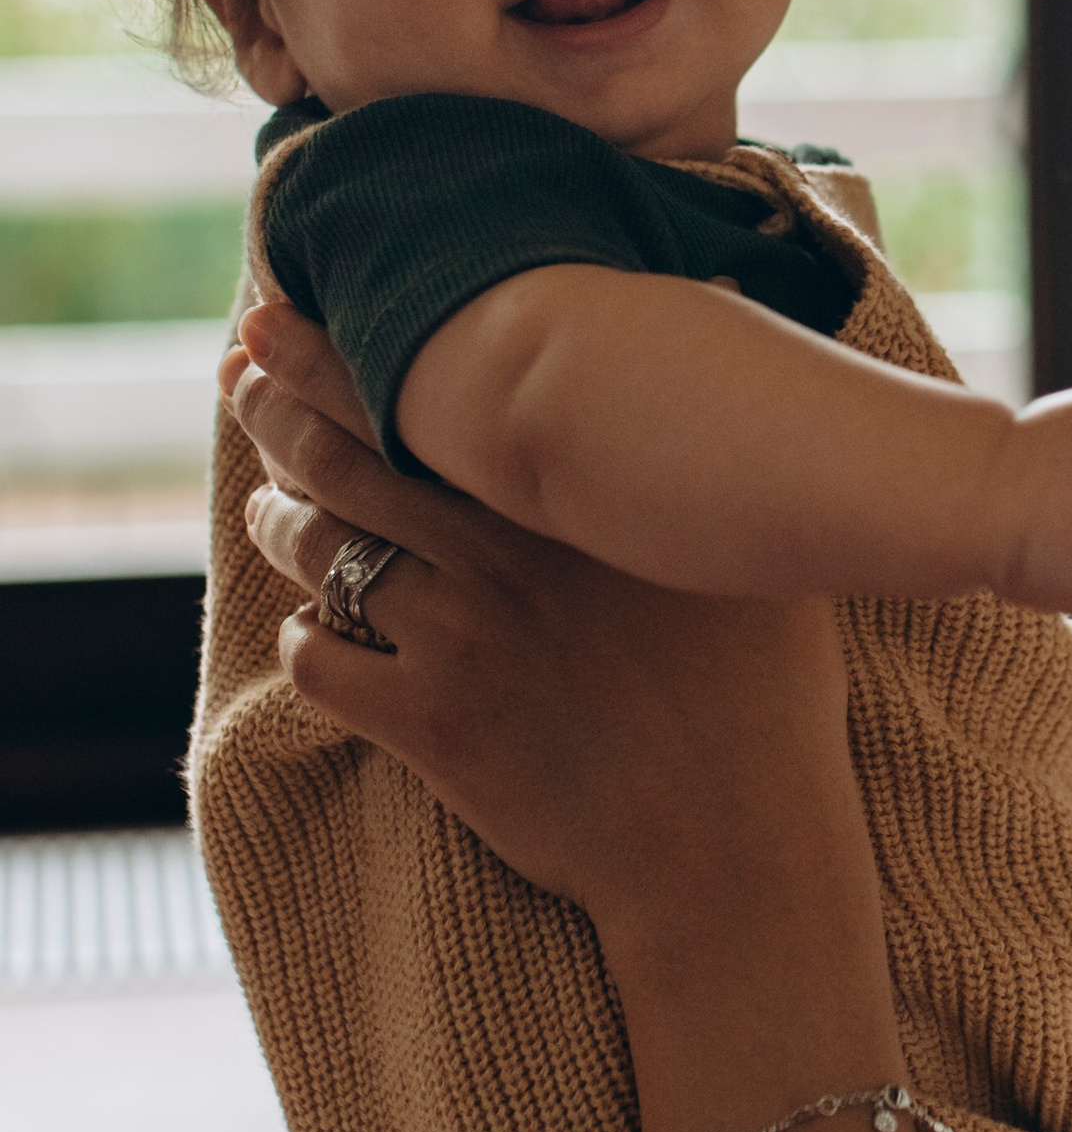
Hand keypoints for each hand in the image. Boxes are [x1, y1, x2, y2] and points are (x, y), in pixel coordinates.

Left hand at [224, 303, 864, 954]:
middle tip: (242, 380)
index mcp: (571, 500)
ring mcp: (459, 639)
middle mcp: (503, 553)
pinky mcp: (428, 724)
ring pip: (317, 550)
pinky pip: (317, 661)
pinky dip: (306, 640)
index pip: (425, 393)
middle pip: (345, 454)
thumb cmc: (769, 697)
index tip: (278, 318)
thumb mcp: (761, 546)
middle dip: (274, 406)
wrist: (735, 846)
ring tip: (274, 510)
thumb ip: (719, 422)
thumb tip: (728, 284)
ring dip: (280, 520)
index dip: (333, 347)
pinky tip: (320, 636)